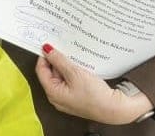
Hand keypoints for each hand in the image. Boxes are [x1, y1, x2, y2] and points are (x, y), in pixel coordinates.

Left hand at [36, 44, 152, 124]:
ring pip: (61, 76)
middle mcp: (57, 97)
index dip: (44, 56)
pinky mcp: (76, 96)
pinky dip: (72, 71)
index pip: (41, 70)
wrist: (114, 109)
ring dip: (66, 65)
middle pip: (50, 72)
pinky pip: (69, 80)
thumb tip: (47, 50)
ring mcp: (66, 97)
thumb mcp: (75, 73)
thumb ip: (59, 61)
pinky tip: (79, 64)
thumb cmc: (94, 96)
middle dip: (56, 60)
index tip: (50, 44)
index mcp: (52, 93)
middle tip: (63, 47)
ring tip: (73, 55)